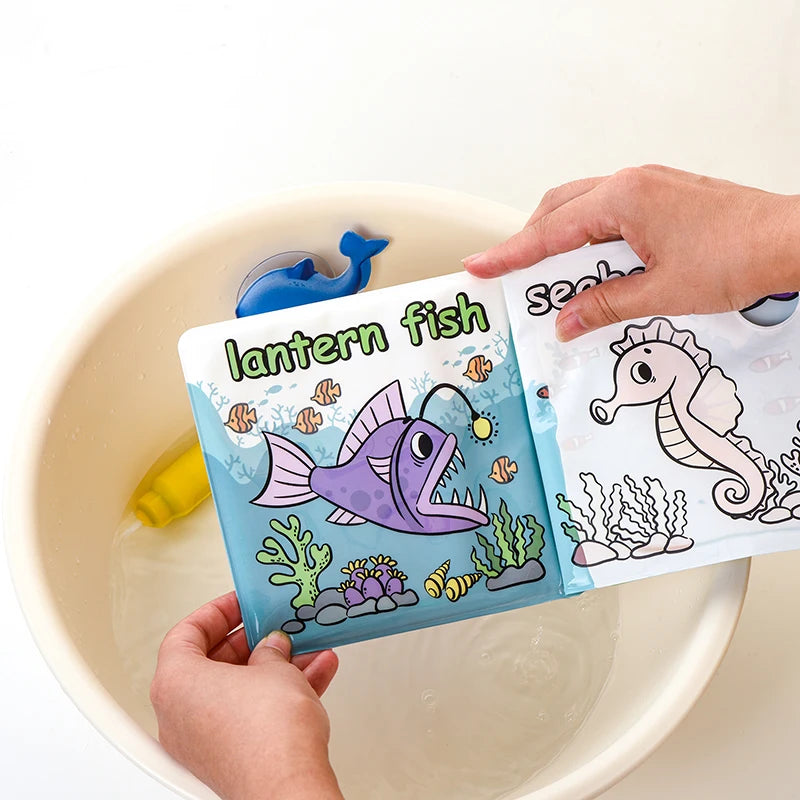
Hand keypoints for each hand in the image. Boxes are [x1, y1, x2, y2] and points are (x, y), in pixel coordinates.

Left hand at [150, 591, 342, 799]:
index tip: (241, 603)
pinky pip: (251, 715)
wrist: (287, 787)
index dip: (217, 612)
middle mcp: (179, 715)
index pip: (186, 634)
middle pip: (212, 663)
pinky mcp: (228, 759)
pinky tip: (314, 676)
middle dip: (252, 642)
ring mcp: (202, 742)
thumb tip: (272, 648)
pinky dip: (279, 695)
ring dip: (275, 668)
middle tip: (275, 627)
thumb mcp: (274, 667)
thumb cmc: (268, 732)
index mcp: (175, 683)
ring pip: (238, 691)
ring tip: (306, 651)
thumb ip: (270, 649)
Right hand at [463, 165, 799, 340]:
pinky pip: (610, 215)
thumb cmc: (741, 254)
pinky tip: (597, 270)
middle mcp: (632, 184)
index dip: (510, 253)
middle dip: (532, 245)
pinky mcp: (663, 198)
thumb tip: (567, 320)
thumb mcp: (661, 293)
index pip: (549, 230)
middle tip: (513, 278)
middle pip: (559, 211)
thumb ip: (604, 306)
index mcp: (624, 198)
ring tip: (557, 285)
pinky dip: (592, 242)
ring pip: (584, 210)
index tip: (479, 264)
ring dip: (564, 245)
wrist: (794, 241)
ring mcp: (649, 188)